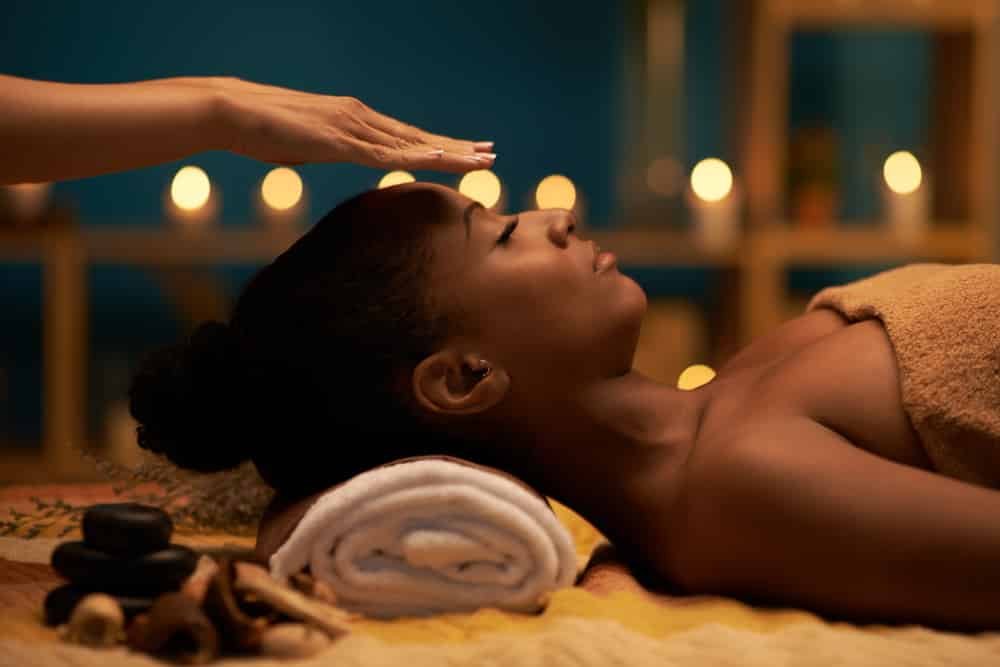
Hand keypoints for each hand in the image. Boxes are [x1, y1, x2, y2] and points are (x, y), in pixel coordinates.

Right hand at [200, 77, 495, 172]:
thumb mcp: (304, 147)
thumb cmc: (261, 130)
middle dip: (457, 148)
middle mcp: (361, 119)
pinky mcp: (338, 139)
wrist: (231, 111)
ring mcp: (352, 127)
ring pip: (410, 144)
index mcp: (355, 121)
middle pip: (418, 137)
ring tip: (480, 160)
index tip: (467, 152)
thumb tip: (329, 157)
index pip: (407, 137)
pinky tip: (438, 158)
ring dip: (448, 153)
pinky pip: (383, 152)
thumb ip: (325, 151)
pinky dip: (413, 155)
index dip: (439, 146)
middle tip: (491, 155)